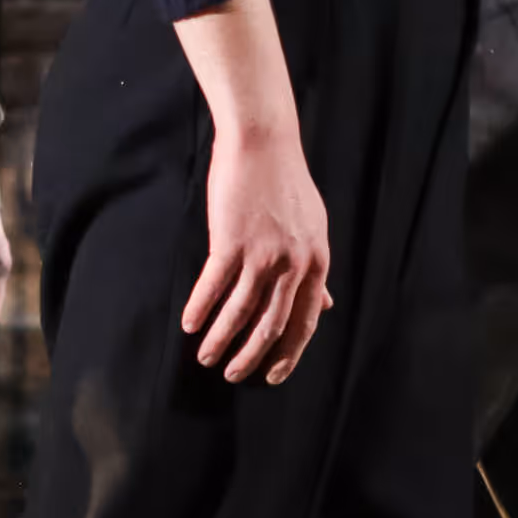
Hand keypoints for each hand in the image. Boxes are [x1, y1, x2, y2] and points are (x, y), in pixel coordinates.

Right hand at [184, 127, 330, 384]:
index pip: (306, 321)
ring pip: (242, 312)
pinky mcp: (232, 242)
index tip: (273, 375)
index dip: (290, 354)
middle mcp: (294, 263)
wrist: (263, 142)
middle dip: (251, 357)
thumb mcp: (314, 228)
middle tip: (234, 375)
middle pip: (273, 326)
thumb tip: (328, 304)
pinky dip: (200, 309)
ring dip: (222, 340)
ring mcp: (264, 254)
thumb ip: (316, 269)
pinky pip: (213, 287)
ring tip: (206, 357)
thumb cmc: (286, 183)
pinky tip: (189, 325)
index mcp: (317, 262)